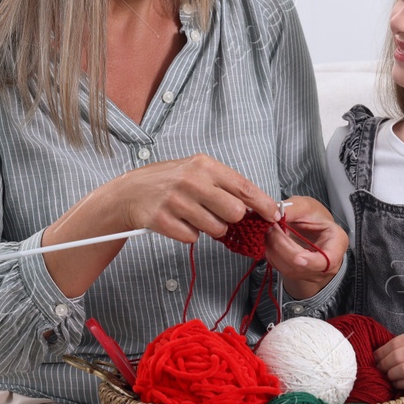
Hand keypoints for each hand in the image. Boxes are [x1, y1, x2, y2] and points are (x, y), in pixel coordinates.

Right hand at [42, 155, 280, 298]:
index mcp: (204, 165)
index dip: (263, 204)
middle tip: (218, 215)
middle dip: (231, 220)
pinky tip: (177, 222)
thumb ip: (224, 185)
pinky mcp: (163, 221)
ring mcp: (176, 201)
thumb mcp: (196, 171)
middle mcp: (191, 181)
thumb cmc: (170, 181)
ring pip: (215, 229)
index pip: (244, 187)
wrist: (129, 192)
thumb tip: (256, 205)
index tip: (274, 215)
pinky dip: (188, 234)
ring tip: (193, 216)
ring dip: (209, 229)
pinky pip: (192, 238)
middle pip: (234, 213)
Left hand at [261, 195, 346, 299]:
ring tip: (270, 230)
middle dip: (282, 245)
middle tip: (271, 227)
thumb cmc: (314, 217)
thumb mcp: (308, 206)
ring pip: (287, 268)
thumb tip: (277, 214)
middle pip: (300, 265)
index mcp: (336, 246)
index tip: (297, 256)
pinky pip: (279, 267)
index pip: (326, 261)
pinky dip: (271, 252)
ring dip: (273, 248)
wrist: (312, 227)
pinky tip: (270, 239)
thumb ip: (294, 209)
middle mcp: (324, 265)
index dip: (310, 261)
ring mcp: (309, 273)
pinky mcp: (294, 274)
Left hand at [375, 328, 403, 395]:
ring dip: (391, 376)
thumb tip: (385, 352)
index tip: (374, 358)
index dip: (382, 351)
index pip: (397, 342)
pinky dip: (402, 384)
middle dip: (384, 364)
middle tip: (379, 370)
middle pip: (398, 356)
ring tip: (389, 378)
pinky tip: (399, 385)